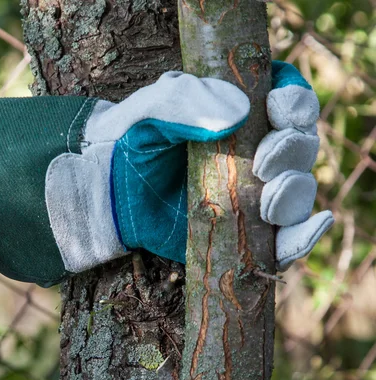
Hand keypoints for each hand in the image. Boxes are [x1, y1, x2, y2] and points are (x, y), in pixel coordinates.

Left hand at [0, 62, 330, 285]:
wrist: (110, 195)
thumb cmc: (130, 146)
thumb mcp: (150, 112)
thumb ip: (185, 101)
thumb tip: (240, 113)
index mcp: (243, 112)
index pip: (290, 101)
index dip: (296, 105)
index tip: (278, 112)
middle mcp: (257, 152)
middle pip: (301, 148)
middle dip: (293, 152)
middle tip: (262, 161)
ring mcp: (254, 195)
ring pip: (299, 193)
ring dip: (295, 194)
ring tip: (268, 199)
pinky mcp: (244, 233)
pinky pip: (285, 239)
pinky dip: (303, 238)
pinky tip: (307, 230)